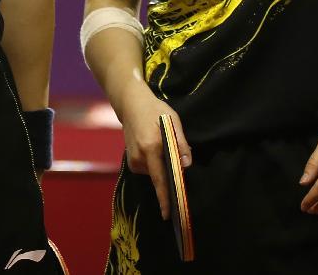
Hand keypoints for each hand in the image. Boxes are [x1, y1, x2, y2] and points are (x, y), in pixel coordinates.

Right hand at [118, 81, 190, 219]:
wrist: (130, 104)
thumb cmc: (154, 109)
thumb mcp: (172, 120)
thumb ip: (180, 143)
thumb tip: (187, 164)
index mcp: (151, 146)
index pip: (160, 178)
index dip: (165, 197)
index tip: (168, 214)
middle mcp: (140, 157)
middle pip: (159, 177)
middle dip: (169, 175)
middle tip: (173, 156)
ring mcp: (133, 160)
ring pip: (154, 174)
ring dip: (162, 166)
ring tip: (160, 145)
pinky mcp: (131, 161)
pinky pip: (148, 170)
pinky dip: (155, 164)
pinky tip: (154, 148)